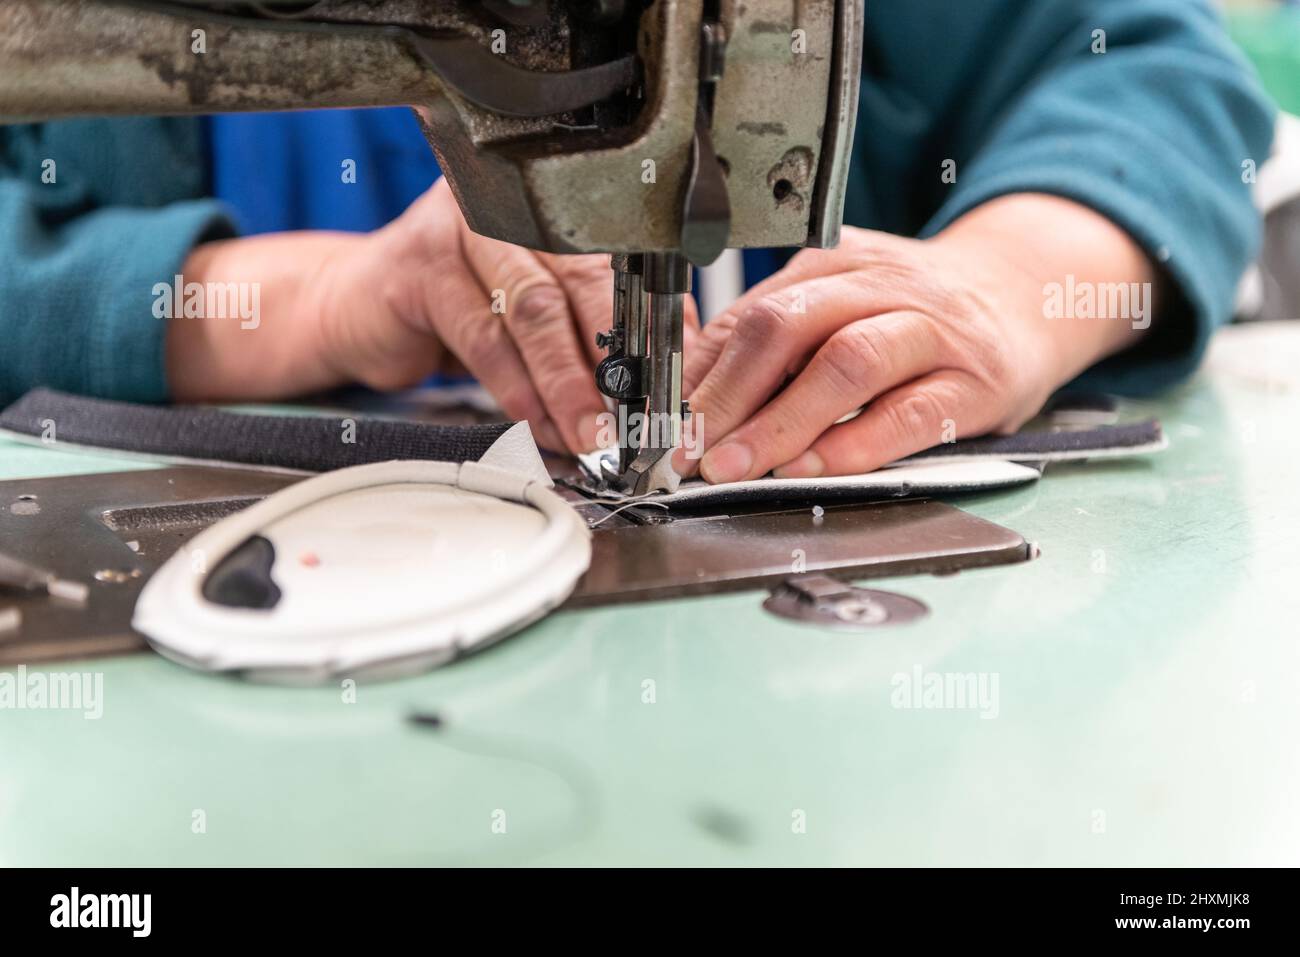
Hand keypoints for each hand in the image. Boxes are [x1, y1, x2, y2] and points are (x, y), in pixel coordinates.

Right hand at [169, 178, 702, 454]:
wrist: (358, 307)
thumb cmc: (458, 309)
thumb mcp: (536, 316)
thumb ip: (596, 334)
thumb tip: (670, 382)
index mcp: (557, 209)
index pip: (627, 266)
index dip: (657, 331)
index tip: (677, 392)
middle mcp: (513, 206)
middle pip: (587, 280)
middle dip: (619, 363)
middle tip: (638, 423)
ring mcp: (462, 228)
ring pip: (535, 310)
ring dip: (568, 383)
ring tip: (589, 433)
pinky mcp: (419, 267)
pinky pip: (481, 333)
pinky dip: (513, 385)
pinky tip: (531, 418)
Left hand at [682, 194, 1156, 482]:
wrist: (1025, 296)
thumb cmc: (914, 313)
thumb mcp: (838, 306)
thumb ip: (772, 343)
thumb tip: (690, 395)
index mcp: (831, 265)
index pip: (750, 317)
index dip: (700, 377)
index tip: (666, 427)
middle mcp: (877, 286)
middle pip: (789, 327)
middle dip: (729, 396)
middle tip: (693, 451)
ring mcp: (930, 331)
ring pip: (847, 362)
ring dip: (784, 421)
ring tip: (740, 467)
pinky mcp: (975, 381)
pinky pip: (911, 411)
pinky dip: (859, 442)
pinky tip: (819, 468)